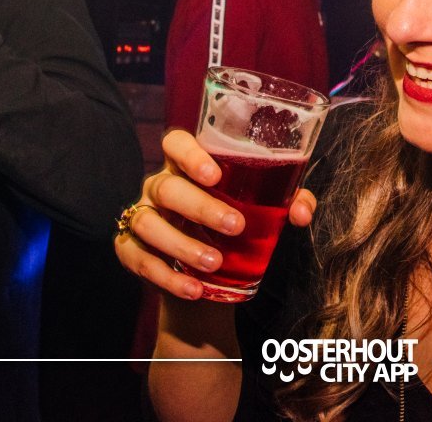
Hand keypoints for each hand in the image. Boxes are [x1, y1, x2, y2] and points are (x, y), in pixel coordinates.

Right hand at [114, 128, 317, 299]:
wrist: (210, 274)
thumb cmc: (237, 223)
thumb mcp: (265, 209)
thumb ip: (289, 202)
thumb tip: (301, 212)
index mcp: (187, 166)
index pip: (176, 144)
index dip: (190, 155)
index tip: (215, 175)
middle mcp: (159, 186)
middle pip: (167, 187)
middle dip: (200, 207)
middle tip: (235, 226)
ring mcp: (141, 216)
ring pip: (148, 222)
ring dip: (182, 244)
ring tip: (215, 262)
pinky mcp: (129, 249)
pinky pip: (138, 259)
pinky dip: (167, 276)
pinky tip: (194, 288)